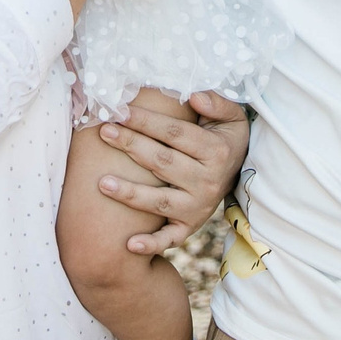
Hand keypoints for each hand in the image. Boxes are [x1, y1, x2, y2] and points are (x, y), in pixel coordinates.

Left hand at [96, 90, 250, 253]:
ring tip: (102, 183)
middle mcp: (207, 182)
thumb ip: (217, 102)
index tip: (121, 111)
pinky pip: (170, 238)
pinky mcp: (190, 226)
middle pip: (162, 163)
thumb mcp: (231, 117)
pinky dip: (152, 244)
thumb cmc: (224, 139)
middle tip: (105, 132)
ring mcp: (198, 207)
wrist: (238, 173)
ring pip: (159, 201)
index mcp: (215, 151)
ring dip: (130, 193)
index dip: (147, 122)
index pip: (175, 134)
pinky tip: (129, 245)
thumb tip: (194, 95)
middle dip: (131, 145)